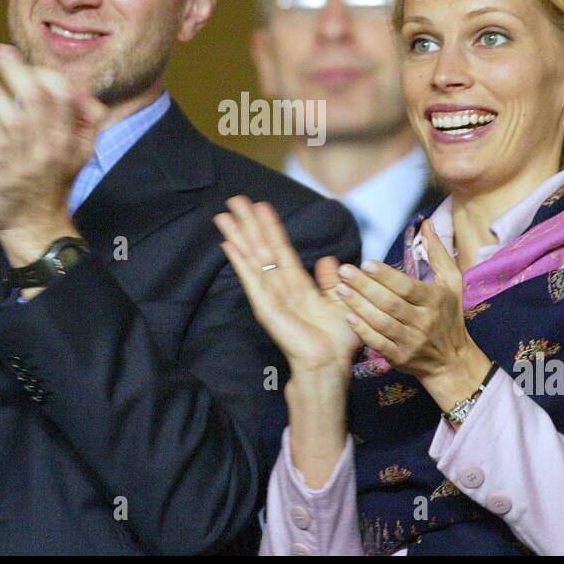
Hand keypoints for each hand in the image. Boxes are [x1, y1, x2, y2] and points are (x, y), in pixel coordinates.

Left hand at [0, 43, 105, 265]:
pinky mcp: (3, 171)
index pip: (63, 94)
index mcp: (71, 138)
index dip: (45, 73)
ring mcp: (27, 158)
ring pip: (11, 113)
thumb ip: (85, 119)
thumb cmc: (54, 186)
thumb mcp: (80, 153)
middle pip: (36, 97)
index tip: (29, 64)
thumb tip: (81, 87)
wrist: (37, 227)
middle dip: (15, 68)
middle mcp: (51, 145)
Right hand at [213, 196, 358, 376]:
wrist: (329, 363)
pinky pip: (250, 278)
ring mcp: (269, 295)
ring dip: (238, 235)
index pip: (280, 248)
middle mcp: (279, 285)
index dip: (271, 226)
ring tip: (224, 214)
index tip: (261, 205)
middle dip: (248, 223)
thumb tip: (328, 260)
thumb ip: (330, 281)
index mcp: (296, 284)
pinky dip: (239, 260)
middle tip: (235, 199)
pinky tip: (228, 244)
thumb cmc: (336, 340)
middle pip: (260, 247)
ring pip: (251, 257)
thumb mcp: (340, 302)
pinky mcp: (264, 306)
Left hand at [333, 219, 491, 410]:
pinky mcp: (399, 358)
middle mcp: (423, 321)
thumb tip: (426, 223)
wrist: (452, 361)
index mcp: (434, 301)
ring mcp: (411, 342)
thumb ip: (438, 253)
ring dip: (359, 306)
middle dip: (365, 287)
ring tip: (340, 289)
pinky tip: (347, 317)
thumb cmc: (449, 316)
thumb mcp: (451, 283)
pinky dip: (362, 331)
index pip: (407, 287)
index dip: (386, 276)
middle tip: (344, 271)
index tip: (367, 263)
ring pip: (381, 323)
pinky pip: (378, 343)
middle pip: (390, 303)